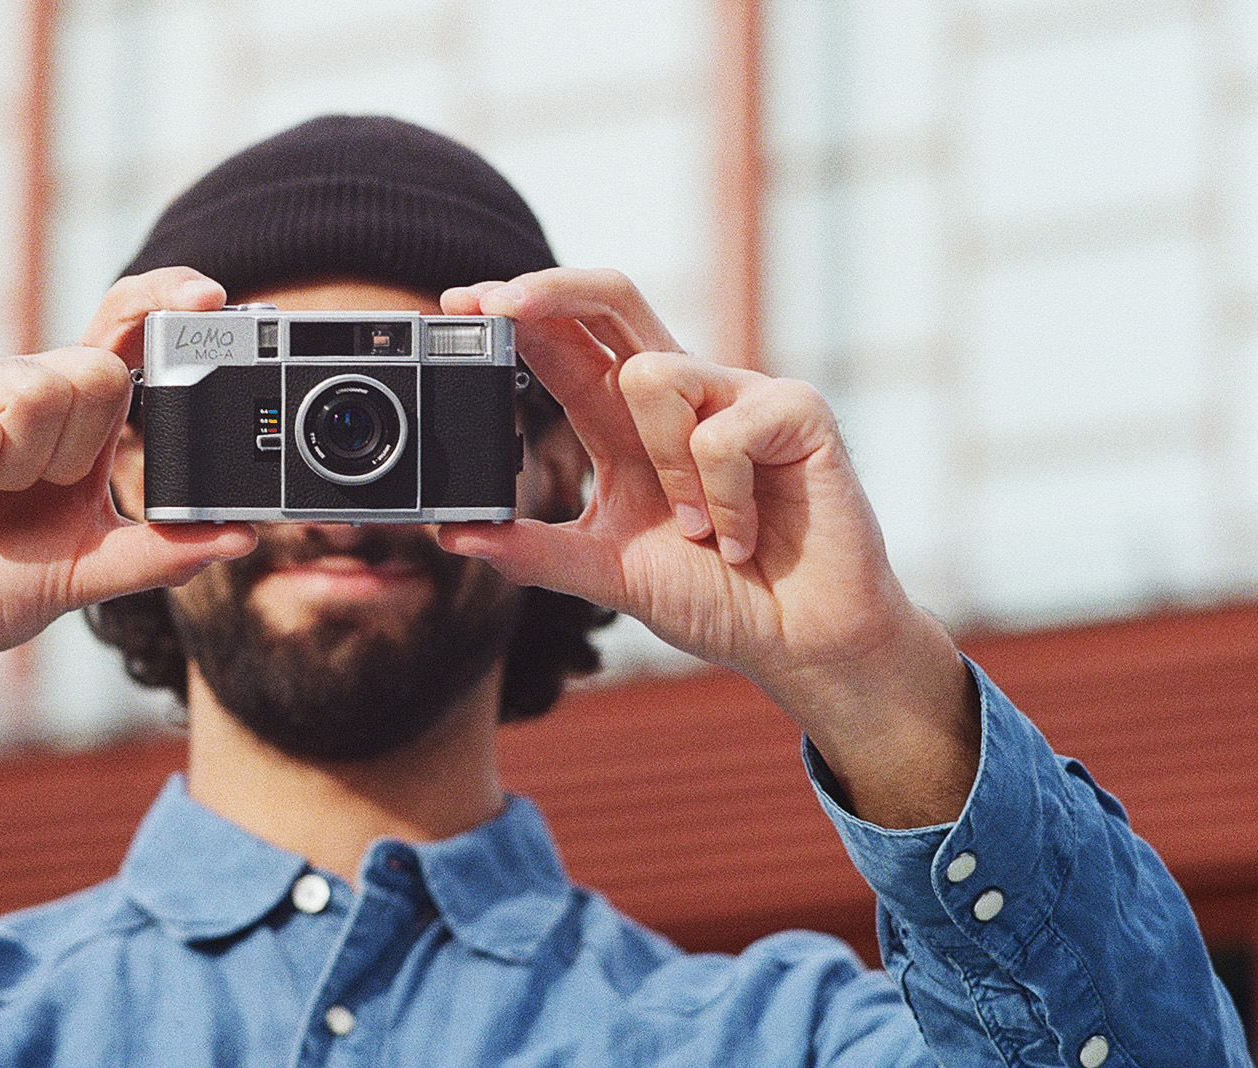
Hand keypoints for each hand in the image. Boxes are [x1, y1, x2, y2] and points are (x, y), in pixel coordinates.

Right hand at [0, 268, 254, 764]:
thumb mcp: (84, 573)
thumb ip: (159, 553)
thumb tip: (241, 536)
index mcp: (69, 421)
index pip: (123, 333)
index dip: (163, 301)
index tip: (208, 296)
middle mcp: (18, 388)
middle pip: (96, 371)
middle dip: (74, 454)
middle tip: (26, 494)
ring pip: (36, 391)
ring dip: (17, 469)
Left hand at [435, 268, 974, 826]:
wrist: (803, 643)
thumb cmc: (719, 598)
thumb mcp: (608, 575)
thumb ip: (536, 551)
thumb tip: (454, 534)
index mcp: (630, 422)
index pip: (566, 342)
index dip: (517, 313)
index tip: (458, 304)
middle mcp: (683, 395)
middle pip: (612, 297)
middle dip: (549, 288)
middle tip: (497, 305)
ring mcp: (740, 395)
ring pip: (654, 373)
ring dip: (663, 464)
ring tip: (696, 530)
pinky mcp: (796, 413)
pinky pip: (724, 431)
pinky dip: (722, 498)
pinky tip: (742, 539)